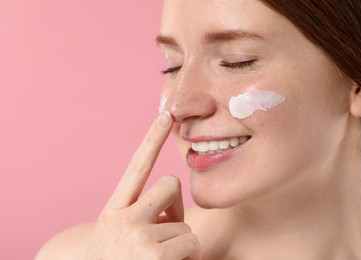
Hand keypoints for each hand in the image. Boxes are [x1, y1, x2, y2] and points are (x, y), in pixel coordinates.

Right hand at [86, 112, 201, 259]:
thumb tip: (173, 212)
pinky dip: (186, 258)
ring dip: (179, 242)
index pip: (136, 167)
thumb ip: (144, 215)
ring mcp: (139, 237)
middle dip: (174, 208)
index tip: (165, 115)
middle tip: (162, 232)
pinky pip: (192, 244)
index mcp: (114, 210)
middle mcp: (124, 218)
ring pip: (185, 224)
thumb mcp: (118, 234)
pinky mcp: (156, 255)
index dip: (151, 139)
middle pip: (171, 185)